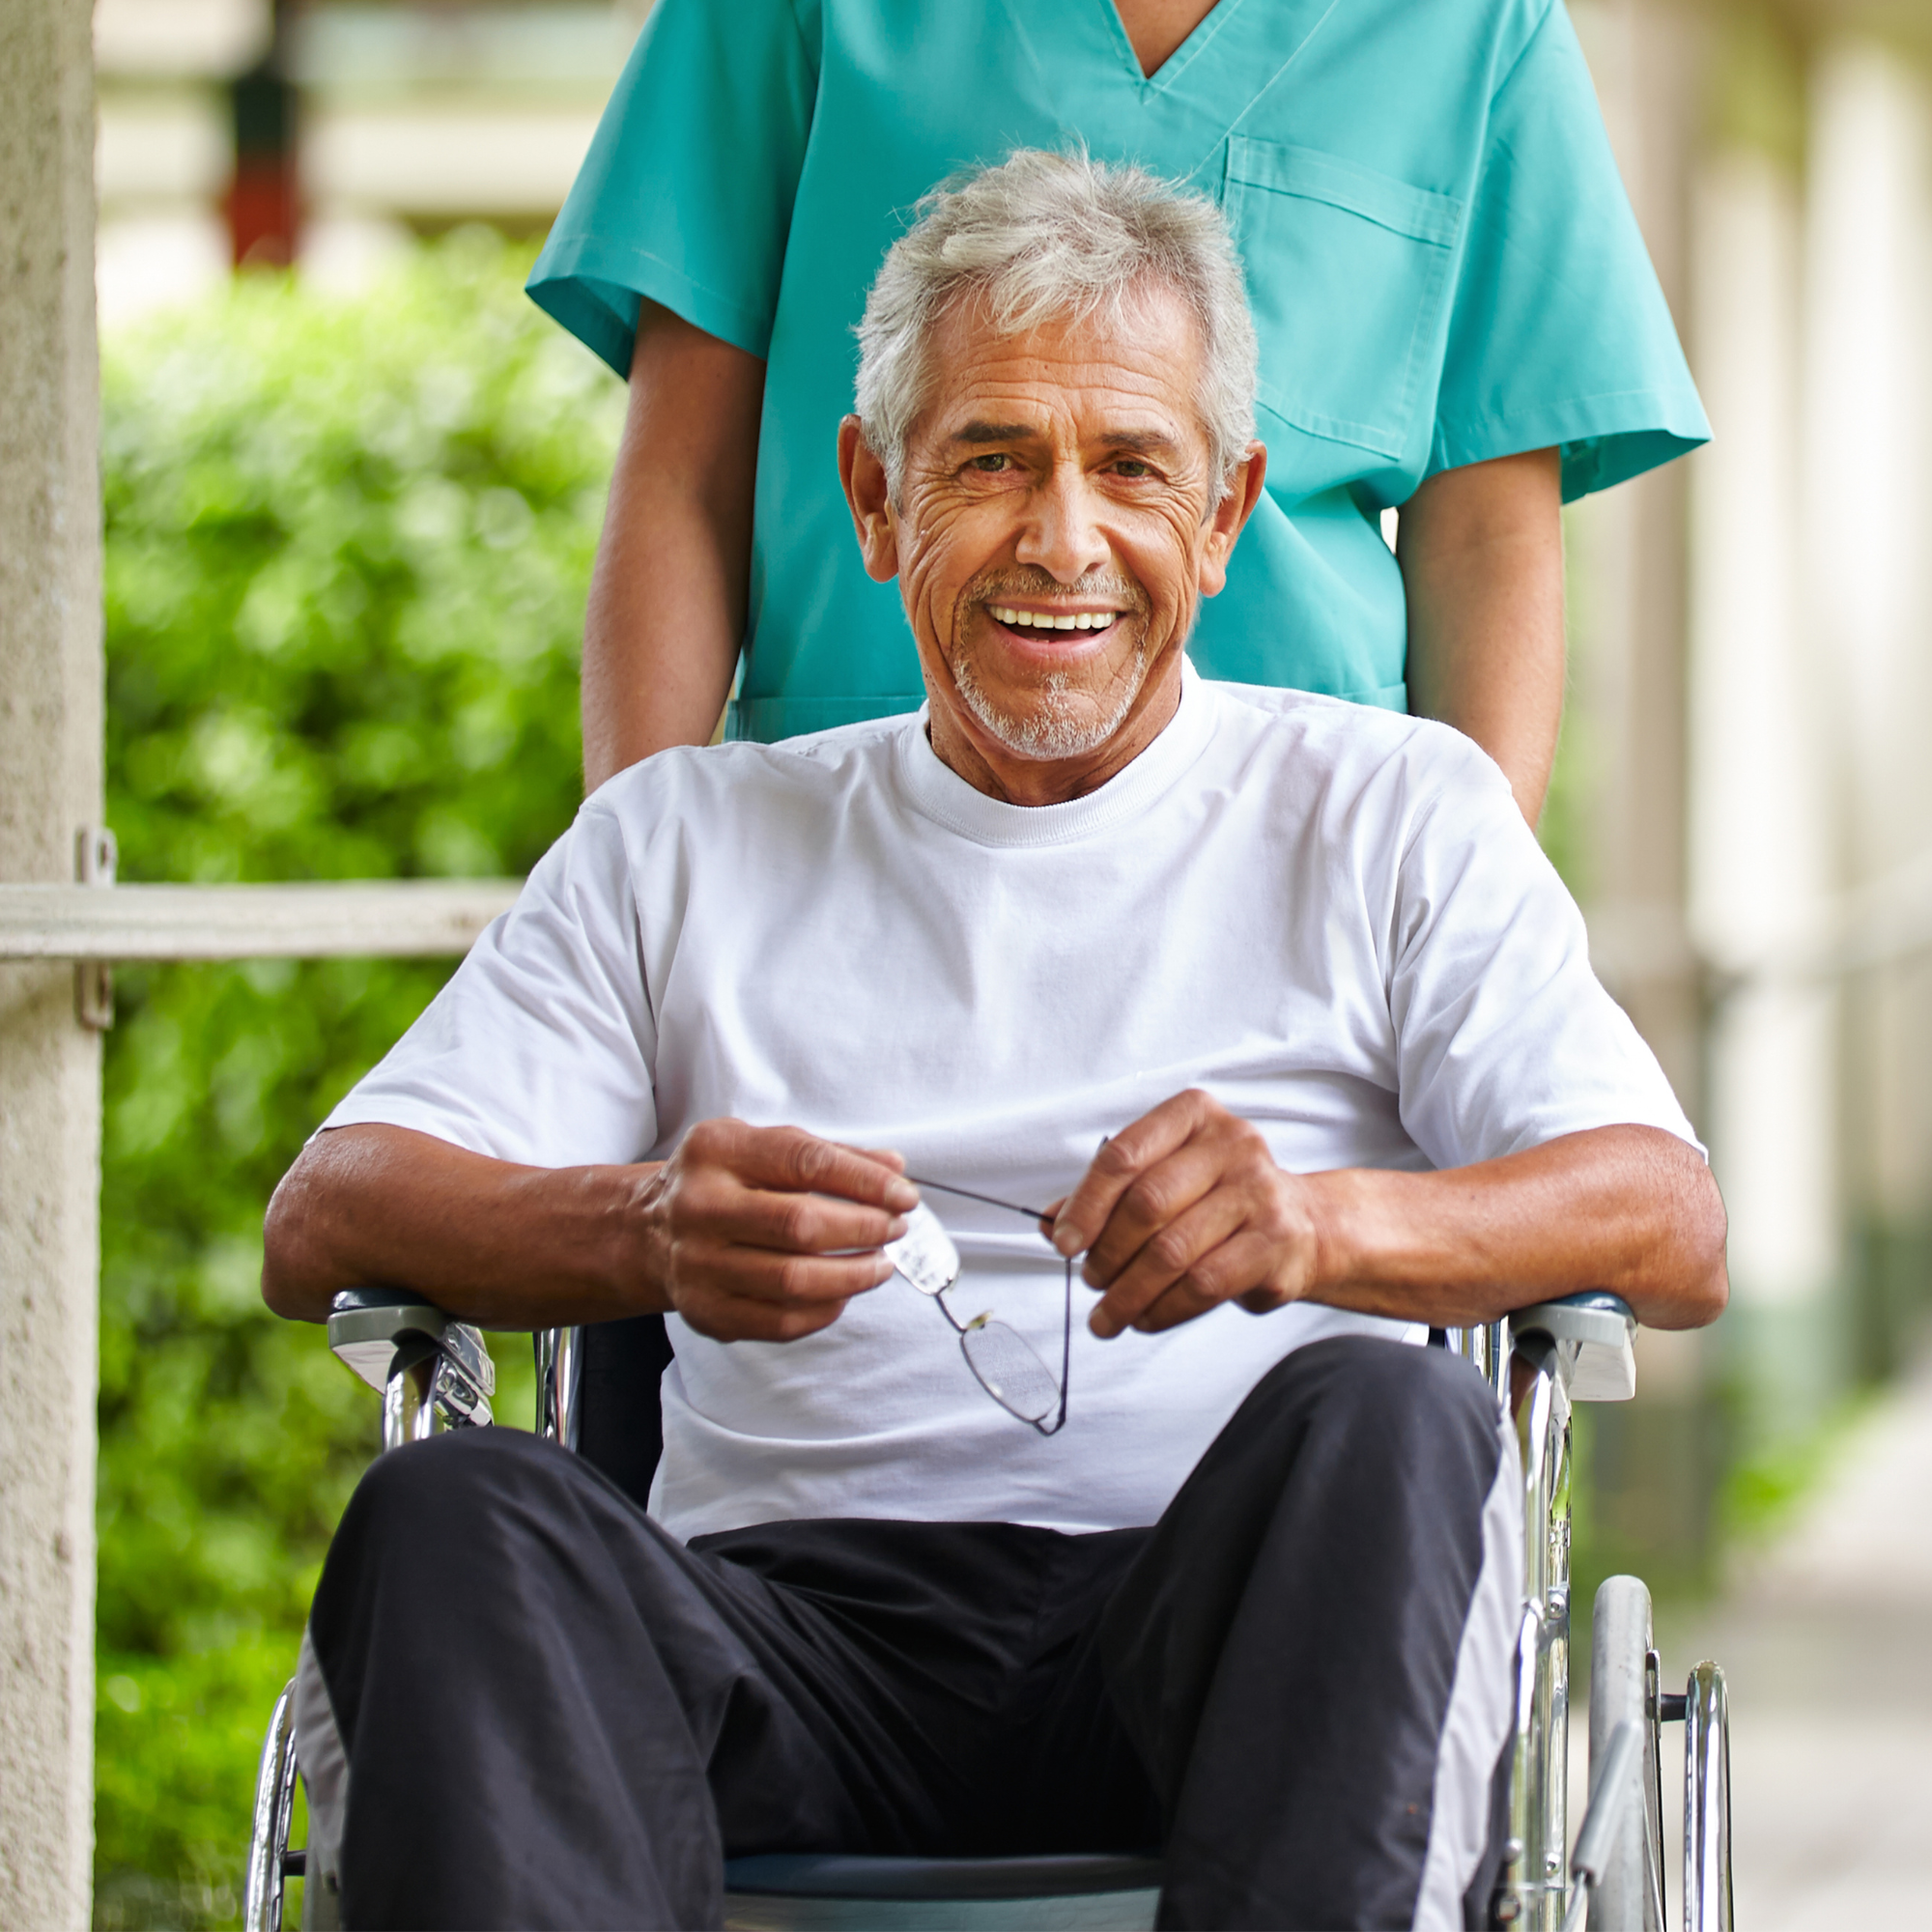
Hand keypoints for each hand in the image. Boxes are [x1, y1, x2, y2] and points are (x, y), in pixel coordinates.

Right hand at [641, 1120, 916, 1342]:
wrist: (650, 1231)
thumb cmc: (724, 1183)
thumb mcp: (764, 1148)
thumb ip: (829, 1155)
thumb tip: (894, 1167)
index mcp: (718, 1151)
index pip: (805, 1162)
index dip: (865, 1181)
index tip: (904, 1197)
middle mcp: (700, 1205)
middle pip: (800, 1225)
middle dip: (864, 1229)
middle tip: (894, 1230)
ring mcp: (697, 1263)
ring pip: (793, 1281)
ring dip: (853, 1276)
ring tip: (880, 1264)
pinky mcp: (705, 1311)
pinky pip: (780, 1321)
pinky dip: (825, 1310)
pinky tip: (843, 1292)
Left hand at [1049, 1090, 1324, 1337]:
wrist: (1305, 1226)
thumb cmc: (1221, 1198)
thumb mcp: (1166, 1177)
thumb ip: (1109, 1194)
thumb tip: (1052, 1223)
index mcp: (1194, 1116)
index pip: (1124, 1155)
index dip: (1086, 1204)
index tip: (1064, 1242)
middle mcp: (1231, 1144)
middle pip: (1146, 1204)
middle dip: (1107, 1253)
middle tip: (1091, 1280)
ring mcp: (1259, 1192)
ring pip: (1172, 1252)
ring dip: (1129, 1293)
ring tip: (1109, 1312)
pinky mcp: (1275, 1243)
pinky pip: (1203, 1285)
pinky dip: (1163, 1309)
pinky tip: (1146, 1318)